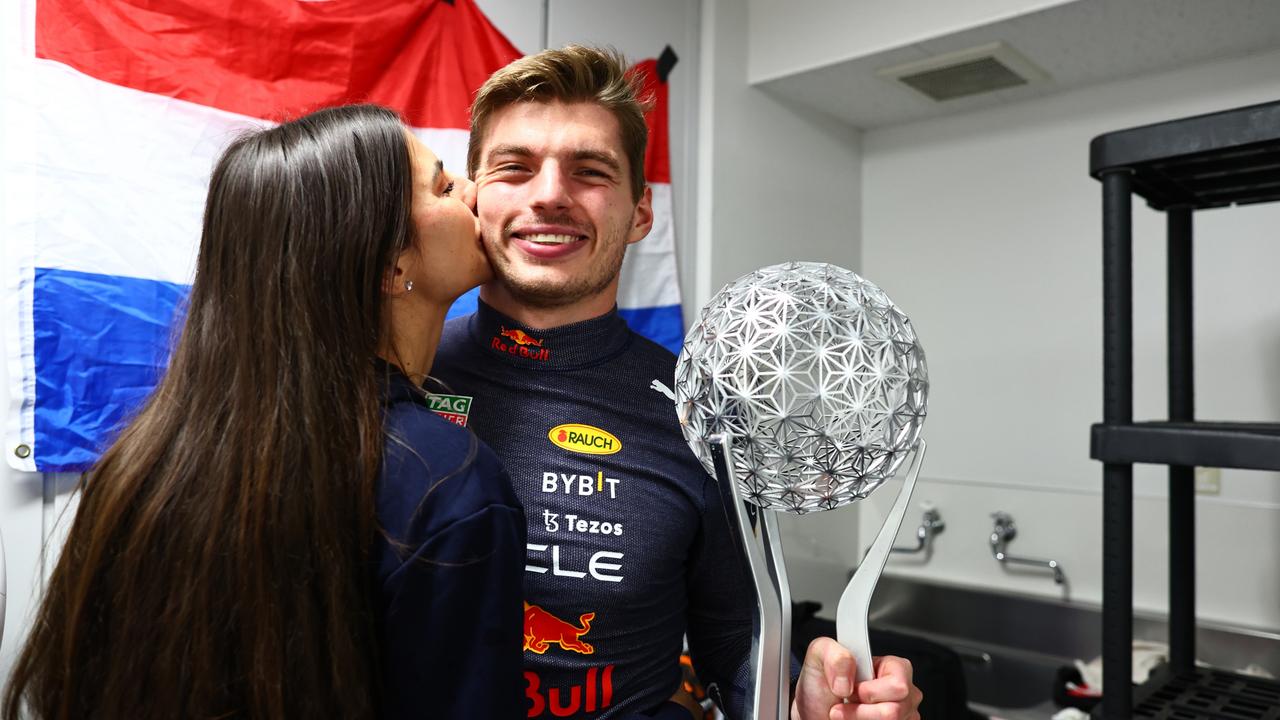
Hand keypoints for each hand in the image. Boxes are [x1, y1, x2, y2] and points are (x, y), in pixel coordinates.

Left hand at [791, 637, 921, 719]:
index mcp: (893, 668)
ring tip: (847, 712)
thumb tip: (848, 677)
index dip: (869, 691)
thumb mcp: (820, 655)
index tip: (850, 691)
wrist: (814, 711)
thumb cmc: (821, 686)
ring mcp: (903, 715)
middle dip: (861, 711)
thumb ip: (835, 655)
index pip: (898, 685)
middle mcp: (904, 692)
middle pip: (895, 711)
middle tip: (845, 703)